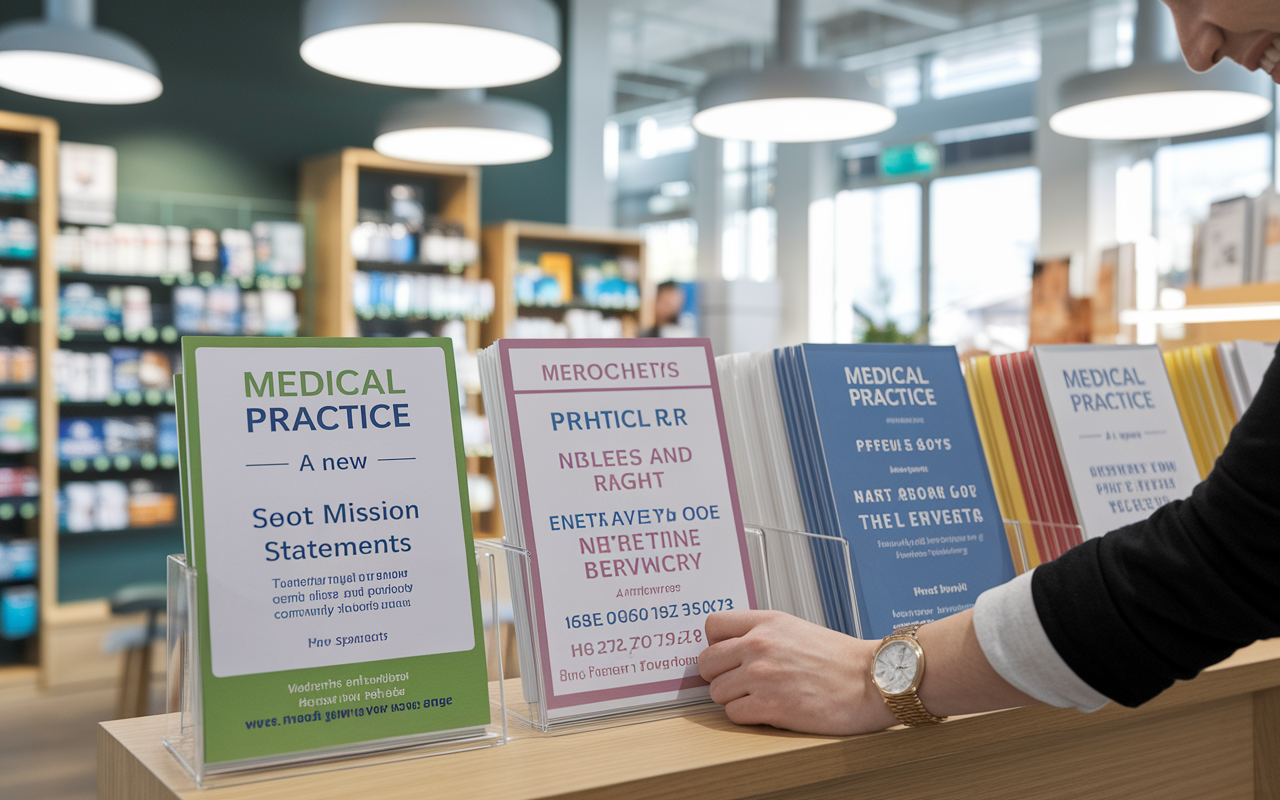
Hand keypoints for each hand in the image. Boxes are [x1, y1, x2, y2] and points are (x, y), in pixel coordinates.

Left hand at [697, 609, 895, 734]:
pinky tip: (768, 711)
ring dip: (734, 699)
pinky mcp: (770, 706)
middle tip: (739, 682)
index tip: (725, 655)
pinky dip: (747, 716)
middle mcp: (759, 645)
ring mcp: (762, 676)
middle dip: (719, 675)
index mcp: (766, 622)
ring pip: (717, 692)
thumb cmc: (841, 659)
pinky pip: (733, 714)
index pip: (713, 625)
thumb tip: (732, 647)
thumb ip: (762, 633)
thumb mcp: (796, 629)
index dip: (716, 644)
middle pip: (707, 662)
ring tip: (760, 697)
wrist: (872, 680)